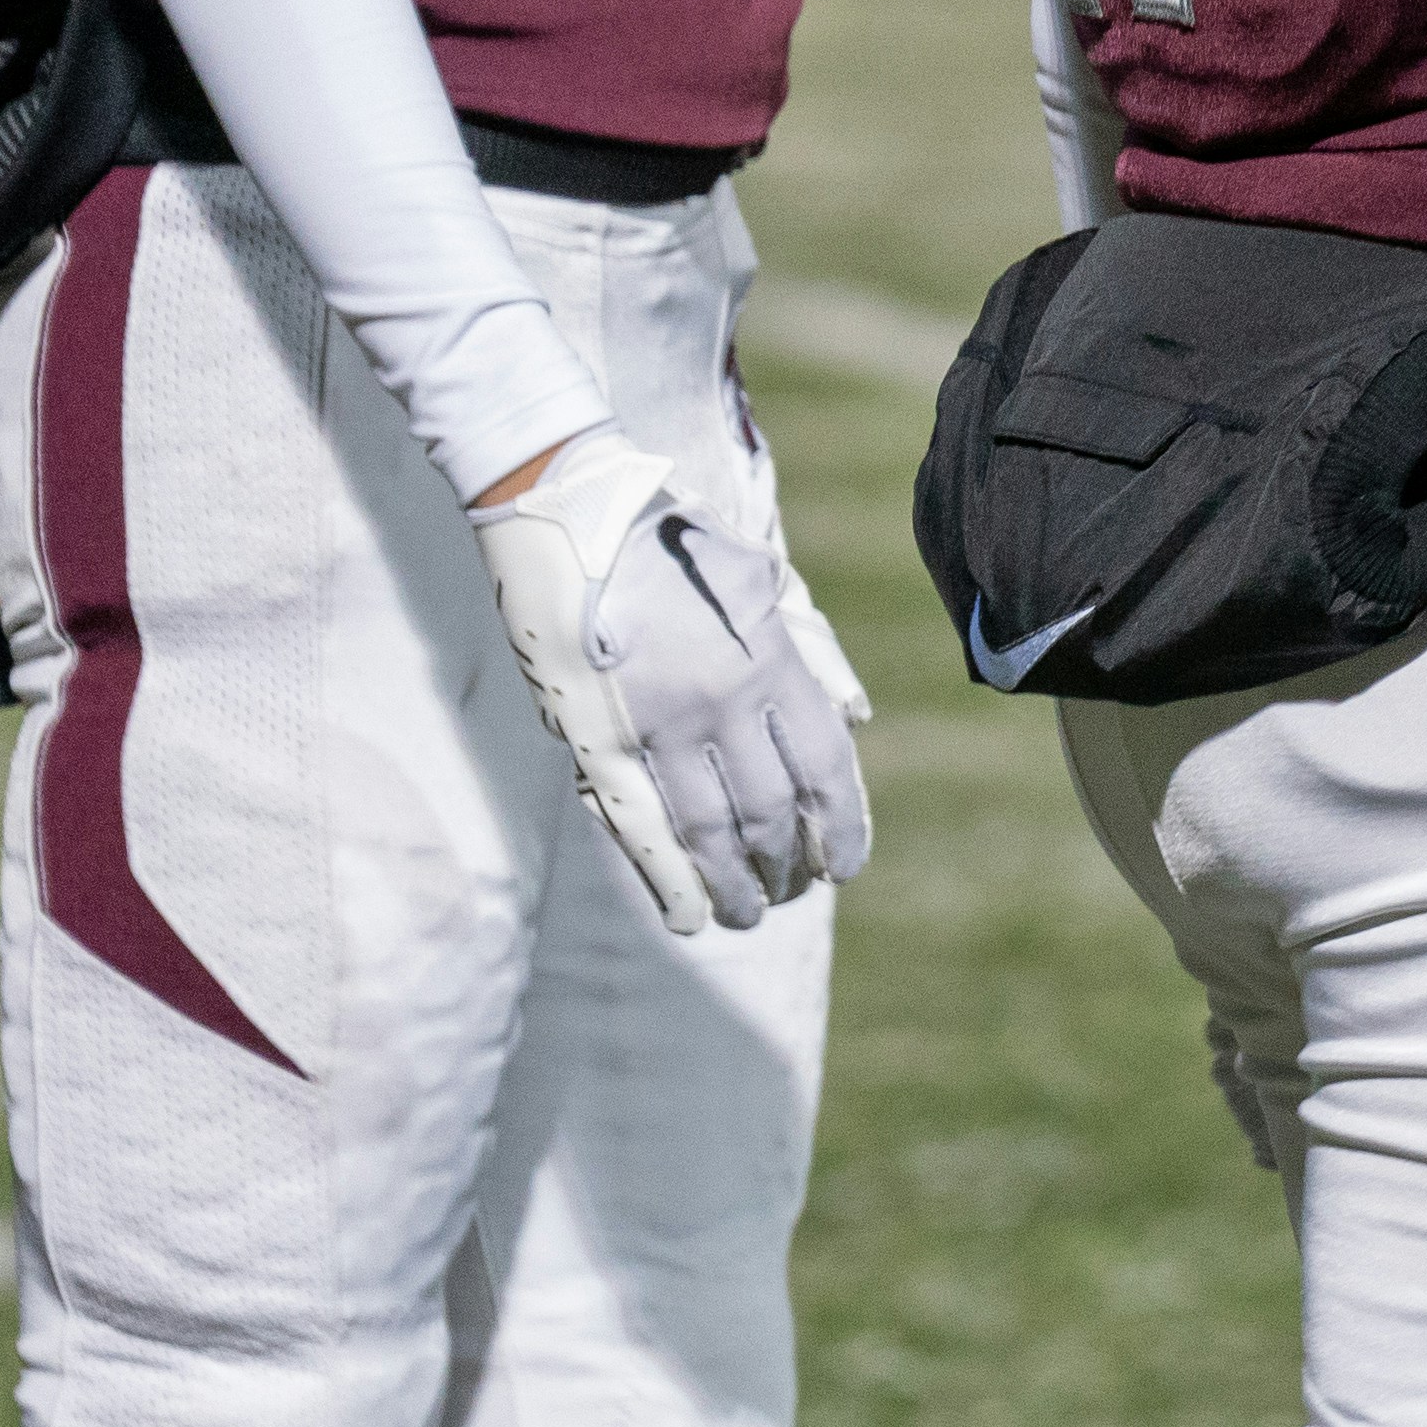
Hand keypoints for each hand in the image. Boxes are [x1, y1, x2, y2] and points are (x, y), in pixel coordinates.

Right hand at [471, 427, 873, 937]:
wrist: (572, 509)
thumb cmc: (675, 540)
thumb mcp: (762, 579)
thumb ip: (812, 651)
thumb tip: (855, 719)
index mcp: (769, 656)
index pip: (825, 766)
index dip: (842, 825)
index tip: (846, 865)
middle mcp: (721, 698)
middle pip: (771, 810)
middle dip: (789, 862)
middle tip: (793, 890)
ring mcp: (656, 723)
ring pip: (709, 831)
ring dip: (735, 883)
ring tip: (748, 914)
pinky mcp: (594, 738)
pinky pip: (638, 826)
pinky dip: (667, 880)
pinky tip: (688, 918)